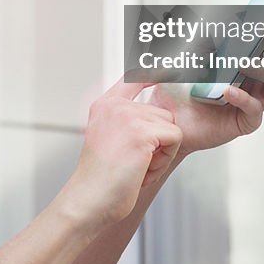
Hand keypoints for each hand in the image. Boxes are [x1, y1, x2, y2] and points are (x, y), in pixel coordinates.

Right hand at [62, 75, 183, 228]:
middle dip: (159, 139)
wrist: (89, 200)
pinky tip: (143, 170)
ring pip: (170, 126)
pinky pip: (174, 139)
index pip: (135, 75)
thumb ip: (126, 120)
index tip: (172, 63)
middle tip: (137, 160)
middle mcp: (115, 105)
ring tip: (138, 166)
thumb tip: (157, 117)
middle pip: (162, 110)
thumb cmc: (100, 179)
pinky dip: (165, 159)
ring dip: (163, 151)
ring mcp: (128, 116)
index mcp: (105, 104)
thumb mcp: (107, 138)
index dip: (156, 70)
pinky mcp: (142, 132)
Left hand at [146, 0, 263, 156]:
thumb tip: (213, 22)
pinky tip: (228, 90)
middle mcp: (256, 75)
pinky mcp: (246, 120)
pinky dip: (242, 97)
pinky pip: (254, 109)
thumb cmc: (178, 87)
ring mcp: (255, 97)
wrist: (165, 119)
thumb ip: (198, 37)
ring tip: (244, 62)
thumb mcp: (184, 53)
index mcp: (246, 53)